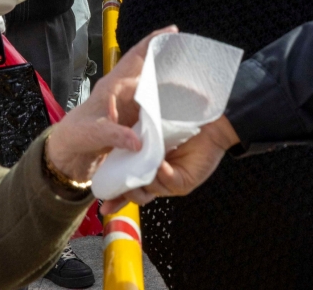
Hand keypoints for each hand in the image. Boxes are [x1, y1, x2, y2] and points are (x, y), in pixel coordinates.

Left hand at [46, 26, 177, 183]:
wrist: (69, 153)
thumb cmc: (76, 135)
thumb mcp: (94, 134)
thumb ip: (115, 135)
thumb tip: (139, 142)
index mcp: (113, 84)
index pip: (134, 57)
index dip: (152, 42)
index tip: (171, 31)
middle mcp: (124, 91)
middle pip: (148, 69)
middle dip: (168, 60)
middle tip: (191, 56)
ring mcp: (129, 105)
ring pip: (153, 88)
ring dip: (170, 84)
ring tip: (194, 80)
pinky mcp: (133, 120)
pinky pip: (153, 108)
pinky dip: (166, 107)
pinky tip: (180, 111)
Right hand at [101, 115, 240, 213]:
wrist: (211, 120)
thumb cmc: (182, 118)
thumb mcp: (152, 125)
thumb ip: (135, 133)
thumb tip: (114, 132)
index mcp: (147, 163)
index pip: (128, 183)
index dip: (114, 192)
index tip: (100, 195)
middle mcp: (158, 175)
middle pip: (136, 193)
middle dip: (123, 194)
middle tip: (114, 187)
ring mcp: (170, 181)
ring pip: (150, 189)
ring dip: (144, 178)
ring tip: (142, 163)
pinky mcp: (185, 182)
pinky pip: (170, 182)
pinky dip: (163, 174)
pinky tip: (161, 164)